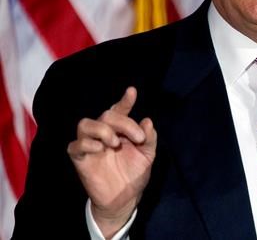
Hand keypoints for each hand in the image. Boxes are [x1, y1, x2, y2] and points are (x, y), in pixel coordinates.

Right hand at [67, 87, 156, 237]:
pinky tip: (101, 149)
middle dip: (124, 123)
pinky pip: (74, 146)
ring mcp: (91, 145)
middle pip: (106, 115)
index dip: (125, 100)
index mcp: (120, 130)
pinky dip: (86, 143)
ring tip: (115, 142)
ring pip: (85, 124)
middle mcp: (104, 134)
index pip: (119, 110)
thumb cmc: (135, 174)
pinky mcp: (80, 159)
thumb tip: (147, 121)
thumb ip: (149, 138)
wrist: (126, 198)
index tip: (132, 92)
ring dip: (102, 129)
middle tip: (138, 138)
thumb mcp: (148, 155)